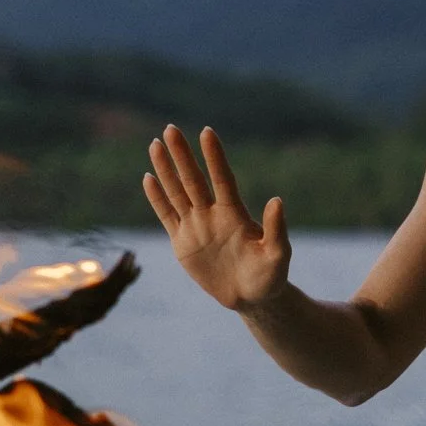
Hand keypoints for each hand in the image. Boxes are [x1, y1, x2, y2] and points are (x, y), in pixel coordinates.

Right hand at [143, 125, 289, 311]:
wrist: (250, 297)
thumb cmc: (269, 276)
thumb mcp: (277, 255)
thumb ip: (276, 229)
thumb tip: (277, 201)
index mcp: (235, 214)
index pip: (222, 179)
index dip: (214, 156)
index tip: (207, 132)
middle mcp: (213, 214)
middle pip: (193, 179)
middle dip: (182, 155)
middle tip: (170, 128)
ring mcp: (196, 226)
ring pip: (177, 192)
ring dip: (165, 169)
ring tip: (155, 144)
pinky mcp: (182, 243)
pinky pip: (167, 215)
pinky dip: (157, 198)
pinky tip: (148, 178)